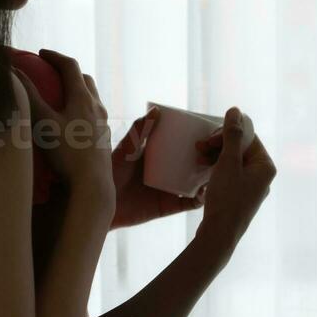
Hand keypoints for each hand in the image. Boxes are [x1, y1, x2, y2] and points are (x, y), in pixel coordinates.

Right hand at [12, 50, 113, 213]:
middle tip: (51, 71)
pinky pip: (92, 115)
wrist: (92, 184)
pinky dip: (80, 109)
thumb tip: (14, 72)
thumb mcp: (43, 123)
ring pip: (91, 98)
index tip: (40, 53)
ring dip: (76, 90)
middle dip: (68, 71)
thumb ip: (29, 96)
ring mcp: (103, 123)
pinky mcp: (103, 139)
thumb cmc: (66, 154)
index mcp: (83, 98)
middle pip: (84, 79)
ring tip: (59, 96)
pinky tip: (69, 123)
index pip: (70, 66)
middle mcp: (97, 107)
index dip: (54, 56)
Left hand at [109, 106, 206, 228]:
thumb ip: (139, 131)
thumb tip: (157, 109)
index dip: (202, 139)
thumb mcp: (125, 149)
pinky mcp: (168, 206)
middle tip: (218, 152)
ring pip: (197, 183)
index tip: (214, 133)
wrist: (98, 203)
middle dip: (211, 158)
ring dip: (209, 178)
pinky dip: (199, 199)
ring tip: (216, 172)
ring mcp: (170, 189)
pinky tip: (203, 193)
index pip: (185, 144)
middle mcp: (168, 171)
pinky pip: (189, 203)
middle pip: (196, 163)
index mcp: (160, 154)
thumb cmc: (108, 172)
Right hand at [194, 107, 274, 254]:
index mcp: (266, 166)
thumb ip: (232, 135)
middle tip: (199, 146)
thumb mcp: (228, 163)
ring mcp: (251, 187)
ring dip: (215, 156)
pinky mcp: (239, 197)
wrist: (219, 235)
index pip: (248, 137)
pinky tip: (202, 169)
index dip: (226, 133)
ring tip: (198, 157)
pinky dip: (216, 169)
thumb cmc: (227, 198)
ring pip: (233, 161)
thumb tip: (236, 110)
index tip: (208, 138)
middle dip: (218, 145)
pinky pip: (229, 174)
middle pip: (240, 148)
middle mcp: (262, 176)